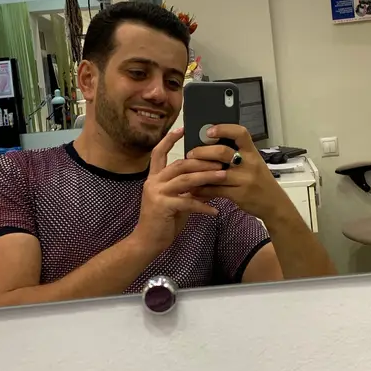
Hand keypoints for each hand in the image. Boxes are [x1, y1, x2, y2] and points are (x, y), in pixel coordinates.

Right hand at [135, 128, 226, 253]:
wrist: (147, 242)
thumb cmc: (162, 221)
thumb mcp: (174, 201)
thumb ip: (186, 189)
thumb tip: (206, 180)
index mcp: (154, 178)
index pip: (159, 152)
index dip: (169, 139)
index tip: (182, 128)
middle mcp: (153, 182)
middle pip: (180, 164)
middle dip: (201, 161)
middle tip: (220, 160)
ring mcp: (157, 193)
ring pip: (185, 180)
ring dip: (206, 177)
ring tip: (223, 177)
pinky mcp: (162, 207)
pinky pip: (187, 203)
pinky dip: (203, 206)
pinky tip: (215, 210)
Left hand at [187, 125, 284, 220]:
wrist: (274, 204)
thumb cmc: (260, 181)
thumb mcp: (253, 163)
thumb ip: (237, 154)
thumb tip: (211, 144)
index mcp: (252, 152)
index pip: (240, 133)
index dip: (224, 129)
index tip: (209, 131)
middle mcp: (250, 164)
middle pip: (222, 152)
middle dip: (203, 152)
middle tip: (191, 153)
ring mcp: (245, 180)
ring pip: (216, 173)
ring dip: (199, 171)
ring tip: (188, 170)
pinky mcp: (239, 194)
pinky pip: (216, 190)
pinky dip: (203, 189)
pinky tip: (195, 188)